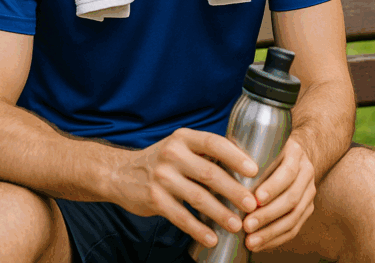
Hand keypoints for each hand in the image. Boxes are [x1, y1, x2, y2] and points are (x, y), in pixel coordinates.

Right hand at [114, 128, 258, 247]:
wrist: (120, 174)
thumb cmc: (163, 160)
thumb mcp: (182, 146)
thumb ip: (207, 153)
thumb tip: (248, 166)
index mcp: (184, 138)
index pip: (214, 143)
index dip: (236, 157)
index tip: (254, 171)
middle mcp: (172, 155)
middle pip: (210, 173)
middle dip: (234, 191)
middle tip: (252, 204)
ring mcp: (161, 177)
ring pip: (197, 197)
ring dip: (220, 213)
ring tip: (237, 225)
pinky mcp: (154, 199)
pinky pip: (180, 217)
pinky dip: (198, 229)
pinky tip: (212, 237)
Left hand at [241, 137, 316, 251]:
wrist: (293, 155)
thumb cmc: (269, 151)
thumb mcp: (262, 144)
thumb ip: (244, 154)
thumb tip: (214, 166)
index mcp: (295, 154)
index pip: (288, 172)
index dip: (273, 187)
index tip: (255, 199)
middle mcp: (306, 173)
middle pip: (291, 198)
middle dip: (268, 214)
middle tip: (247, 225)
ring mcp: (308, 192)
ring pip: (294, 216)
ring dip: (271, 231)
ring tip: (251, 241)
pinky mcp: (307, 208)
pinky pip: (294, 228)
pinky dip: (276, 239)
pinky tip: (259, 245)